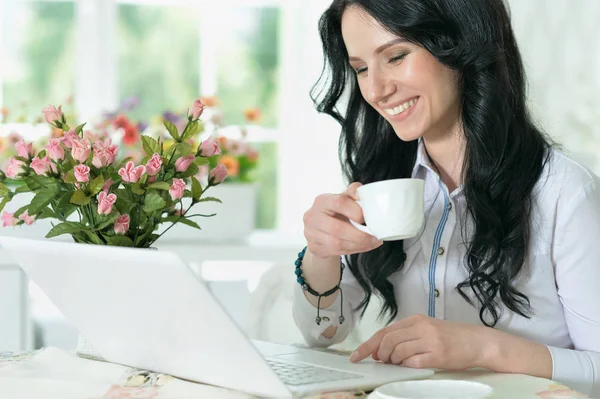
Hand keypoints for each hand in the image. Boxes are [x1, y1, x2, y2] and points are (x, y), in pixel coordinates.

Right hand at [303, 182, 382, 258]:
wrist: (320, 229)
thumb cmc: (335, 212)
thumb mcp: (344, 199)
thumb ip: (355, 194)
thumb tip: (365, 196)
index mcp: (322, 201)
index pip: (339, 203)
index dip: (355, 211)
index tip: (366, 218)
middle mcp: (313, 216)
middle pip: (337, 228)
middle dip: (360, 235)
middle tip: (375, 237)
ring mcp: (311, 233)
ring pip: (337, 244)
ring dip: (358, 245)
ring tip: (372, 243)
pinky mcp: (314, 247)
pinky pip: (336, 252)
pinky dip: (353, 250)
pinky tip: (362, 247)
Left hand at [350, 314, 486, 369]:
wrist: (478, 342)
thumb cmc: (451, 337)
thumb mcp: (426, 329)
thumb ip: (405, 336)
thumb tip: (380, 351)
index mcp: (415, 320)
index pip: (384, 332)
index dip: (368, 345)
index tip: (356, 356)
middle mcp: (421, 328)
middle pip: (387, 341)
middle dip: (381, 355)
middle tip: (384, 361)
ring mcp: (429, 341)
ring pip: (398, 352)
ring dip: (395, 361)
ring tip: (402, 363)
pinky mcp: (437, 355)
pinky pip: (413, 362)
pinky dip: (408, 366)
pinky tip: (413, 365)